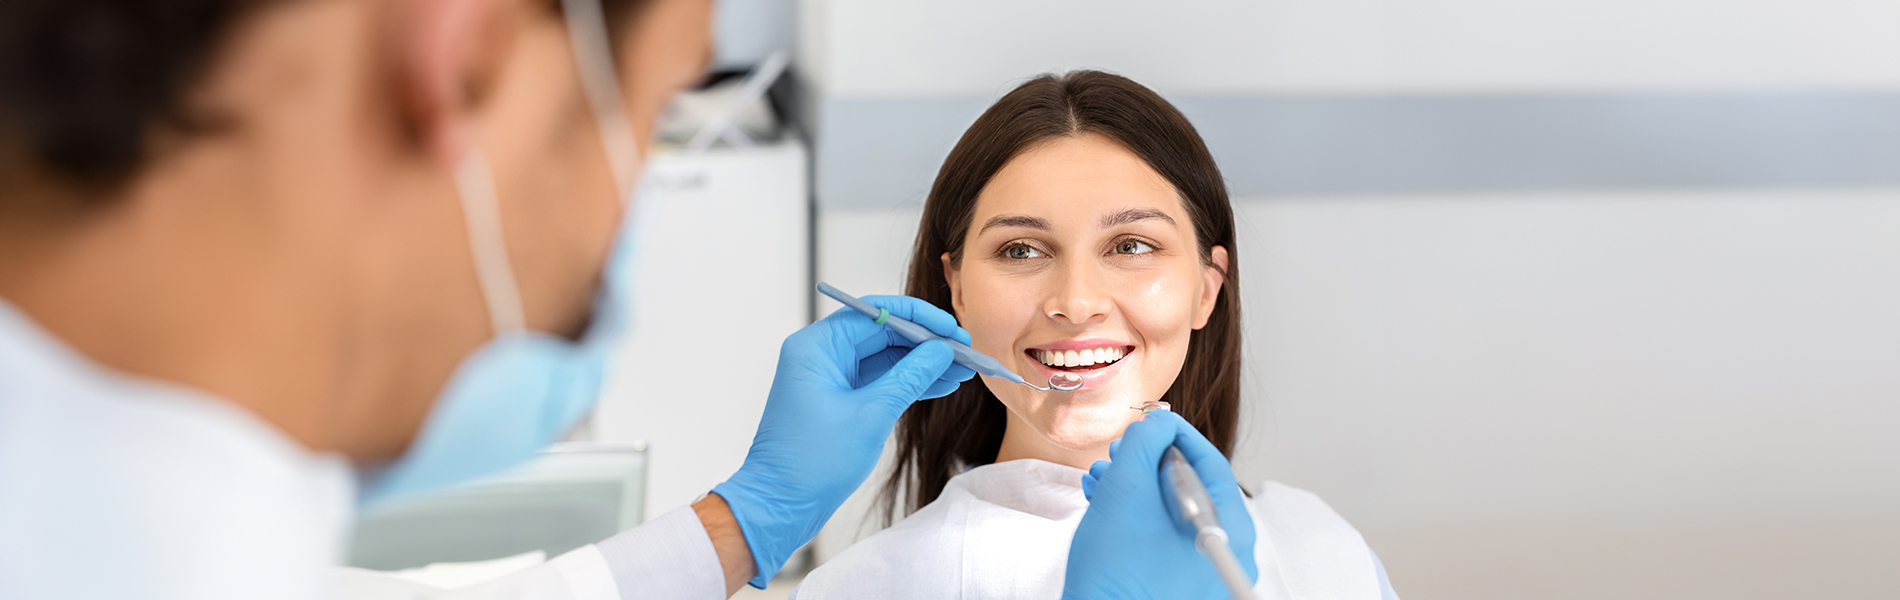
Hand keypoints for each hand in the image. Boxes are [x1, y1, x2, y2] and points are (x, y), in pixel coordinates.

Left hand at [711, 296, 974, 587]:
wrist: (781, 504)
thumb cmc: (811, 463)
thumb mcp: (871, 415)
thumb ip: (909, 377)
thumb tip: (941, 352)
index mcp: (817, 347)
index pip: (876, 313)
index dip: (920, 319)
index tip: (953, 328)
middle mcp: (820, 354)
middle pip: (882, 333)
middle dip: (926, 343)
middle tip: (965, 351)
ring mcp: (829, 377)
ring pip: (884, 358)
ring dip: (922, 364)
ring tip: (962, 370)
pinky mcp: (838, 399)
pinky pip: (878, 380)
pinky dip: (907, 383)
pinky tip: (940, 385)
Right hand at [1066, 411, 1257, 598]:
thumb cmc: (1114, 571)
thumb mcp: (1127, 488)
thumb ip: (1145, 443)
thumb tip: (1158, 424)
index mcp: (1230, 529)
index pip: (1211, 463)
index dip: (1175, 434)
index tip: (1151, 422)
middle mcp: (1229, 554)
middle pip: (1193, 489)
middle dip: (1148, 463)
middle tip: (1120, 452)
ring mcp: (1207, 574)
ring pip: (1175, 513)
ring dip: (1136, 489)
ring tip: (1103, 479)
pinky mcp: (1182, 586)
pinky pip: (1167, 539)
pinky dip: (1139, 518)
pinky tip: (1107, 505)